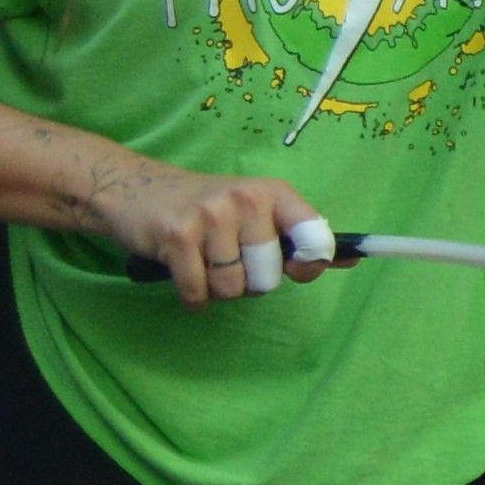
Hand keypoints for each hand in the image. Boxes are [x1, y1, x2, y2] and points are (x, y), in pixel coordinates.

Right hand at [78, 161, 343, 305]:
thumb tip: (352, 260)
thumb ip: (299, 237)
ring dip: (216, 289)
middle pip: (268, 278)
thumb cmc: (205, 208)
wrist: (133, 188)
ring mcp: (210, 216)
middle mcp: (247, 199)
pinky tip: (183, 272)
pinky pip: (198, 293)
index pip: (316, 239)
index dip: (309, 266)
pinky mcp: (176, 237)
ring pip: (232, 289)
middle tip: (226, 258)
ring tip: (202, 261)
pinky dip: (191, 295)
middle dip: (248, 281)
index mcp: (274, 193)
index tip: (294, 268)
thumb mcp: (256, 210)